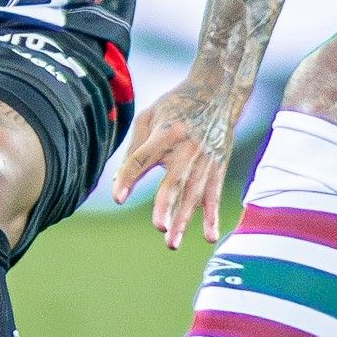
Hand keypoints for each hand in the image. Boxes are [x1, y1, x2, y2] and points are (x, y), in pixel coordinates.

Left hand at [108, 73, 238, 247]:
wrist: (219, 92)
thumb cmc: (176, 107)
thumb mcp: (149, 117)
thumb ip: (135, 150)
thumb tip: (120, 183)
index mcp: (165, 133)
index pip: (143, 158)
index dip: (130, 177)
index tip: (117, 197)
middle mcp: (187, 149)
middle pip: (175, 181)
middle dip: (167, 205)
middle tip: (159, 228)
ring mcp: (205, 160)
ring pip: (193, 195)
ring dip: (184, 220)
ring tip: (171, 243)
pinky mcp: (217, 168)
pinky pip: (213, 196)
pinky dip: (212, 217)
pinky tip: (208, 237)